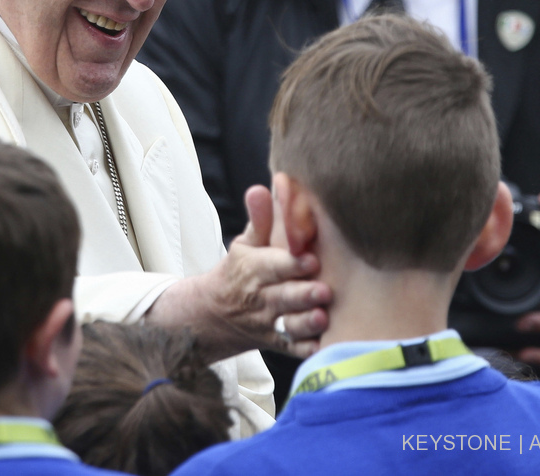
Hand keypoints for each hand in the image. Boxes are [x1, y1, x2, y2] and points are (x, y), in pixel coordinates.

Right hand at [145, 185, 330, 362]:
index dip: (291, 263)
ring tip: (322, 317)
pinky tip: (325, 345)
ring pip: (289, 327)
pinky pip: (294, 351)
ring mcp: (270, 324)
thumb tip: (262, 187)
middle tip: (323, 290)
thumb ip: (260, 220)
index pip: (272, 266)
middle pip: (282, 297)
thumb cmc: (240, 272)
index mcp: (252, 270)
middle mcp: (261, 298)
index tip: (311, 258)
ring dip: (305, 323)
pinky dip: (308, 352)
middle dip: (302, 294)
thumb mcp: (245, 245)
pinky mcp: (279, 344)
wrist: (213, 316)